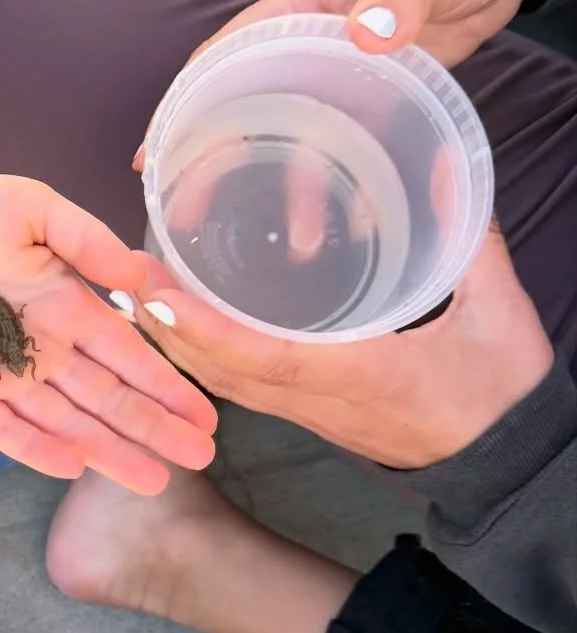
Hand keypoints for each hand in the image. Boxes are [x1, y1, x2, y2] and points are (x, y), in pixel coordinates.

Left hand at [0, 150, 217, 488]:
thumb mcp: (34, 208)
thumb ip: (88, 240)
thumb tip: (144, 275)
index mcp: (67, 307)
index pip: (127, 355)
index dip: (166, 385)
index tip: (205, 413)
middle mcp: (44, 351)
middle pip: (108, 399)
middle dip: (153, 427)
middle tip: (201, 456)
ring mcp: (4, 378)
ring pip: (68, 424)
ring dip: (109, 451)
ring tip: (155, 480)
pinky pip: (5, 432)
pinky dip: (37, 451)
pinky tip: (75, 469)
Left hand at [127, 227, 553, 468]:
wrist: (509, 466)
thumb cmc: (503, 392)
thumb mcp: (497, 311)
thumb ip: (468, 238)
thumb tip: (441, 166)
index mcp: (359, 375)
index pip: (264, 355)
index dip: (205, 327)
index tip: (157, 291)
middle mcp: (319, 401)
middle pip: (222, 371)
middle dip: (166, 328)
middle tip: (124, 275)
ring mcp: (311, 414)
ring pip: (225, 384)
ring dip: (177, 344)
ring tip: (139, 294)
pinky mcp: (313, 416)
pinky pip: (243, 388)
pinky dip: (206, 358)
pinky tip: (185, 326)